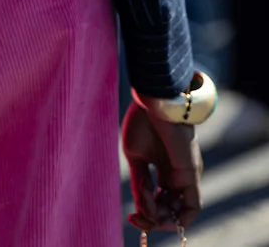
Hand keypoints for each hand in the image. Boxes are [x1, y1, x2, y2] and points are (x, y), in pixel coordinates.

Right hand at [122, 102, 202, 233]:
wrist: (154, 100)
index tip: (130, 217)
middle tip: (135, 219)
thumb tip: (141, 208)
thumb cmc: (143, 121)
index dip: (146, 214)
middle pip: (170, 211)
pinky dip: (176, 217)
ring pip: (181, 214)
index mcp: (165, 169)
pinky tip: (155, 211)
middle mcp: (178, 176)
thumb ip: (140, 183)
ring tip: (143, 210)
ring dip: (161, 220)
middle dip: (152, 221)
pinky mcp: (192, 174)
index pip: (160, 202)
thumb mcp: (136, 157)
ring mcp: (187, 176)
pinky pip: (192, 207)